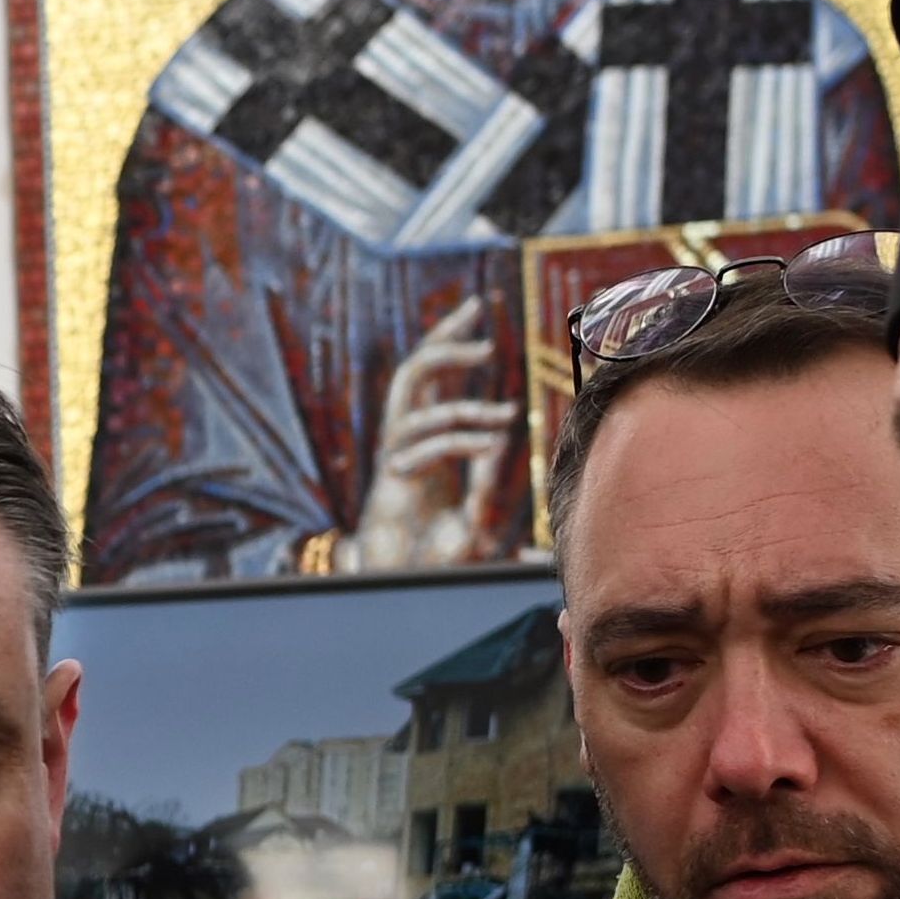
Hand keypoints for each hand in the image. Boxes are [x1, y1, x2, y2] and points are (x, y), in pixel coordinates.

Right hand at [344, 297, 515, 571]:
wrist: (402, 589)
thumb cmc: (433, 557)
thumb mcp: (472, 512)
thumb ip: (482, 479)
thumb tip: (500, 443)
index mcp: (422, 440)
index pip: (432, 375)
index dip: (451, 339)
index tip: (480, 310)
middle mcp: (403, 441)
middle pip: (414, 370)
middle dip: (444, 335)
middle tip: (477, 308)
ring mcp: (394, 457)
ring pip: (415, 403)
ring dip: (464, 403)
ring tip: (508, 415)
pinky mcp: (392, 480)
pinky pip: (425, 446)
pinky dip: (460, 441)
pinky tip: (493, 446)